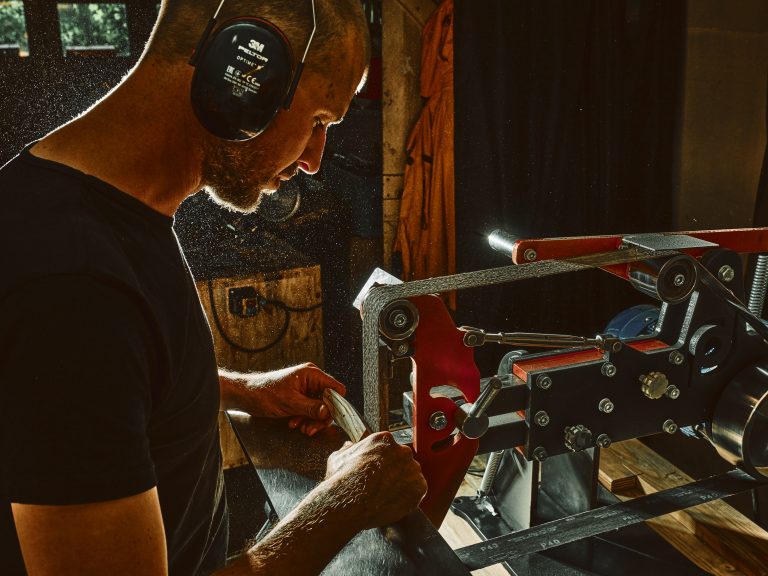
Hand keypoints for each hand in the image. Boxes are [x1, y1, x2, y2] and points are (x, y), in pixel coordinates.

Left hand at [222, 363, 345, 435]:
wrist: (246, 395)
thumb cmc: (265, 393)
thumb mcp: (290, 403)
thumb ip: (312, 408)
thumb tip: (329, 412)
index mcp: (311, 374)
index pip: (336, 388)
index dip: (336, 404)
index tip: (330, 418)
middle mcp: (311, 379)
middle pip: (329, 400)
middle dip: (321, 416)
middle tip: (312, 429)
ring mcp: (305, 388)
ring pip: (319, 407)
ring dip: (311, 420)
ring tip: (301, 428)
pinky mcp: (300, 396)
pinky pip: (309, 409)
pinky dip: (304, 418)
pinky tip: (294, 423)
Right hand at [324, 432, 426, 528]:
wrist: (350, 501)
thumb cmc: (342, 479)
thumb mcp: (338, 458)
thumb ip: (347, 449)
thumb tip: (349, 446)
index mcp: (384, 439)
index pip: (388, 447)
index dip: (381, 461)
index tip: (376, 471)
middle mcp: (402, 450)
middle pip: (402, 459)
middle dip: (394, 470)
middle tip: (382, 484)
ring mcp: (413, 469)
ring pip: (411, 475)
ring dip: (403, 483)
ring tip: (387, 495)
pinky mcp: (419, 487)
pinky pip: (418, 490)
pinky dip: (410, 496)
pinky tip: (395, 502)